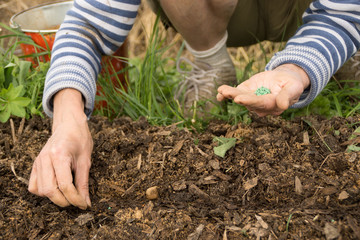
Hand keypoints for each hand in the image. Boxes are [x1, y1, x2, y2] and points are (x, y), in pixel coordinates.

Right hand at [28, 89, 92, 208]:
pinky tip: (57, 187)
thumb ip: (84, 182)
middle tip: (77, 202)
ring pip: (40, 190)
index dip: (75, 198)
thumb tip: (86, 202)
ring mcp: (38, 161)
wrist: (69, 124)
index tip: (84, 204)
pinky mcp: (35, 164)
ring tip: (68, 194)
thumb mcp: (86, 160)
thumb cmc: (80, 138)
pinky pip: (34, 185)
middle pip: (50, 190)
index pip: (65, 185)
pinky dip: (44, 191)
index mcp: (59, 155)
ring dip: (54, 197)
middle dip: (64, 201)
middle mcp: (45, 159)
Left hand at [217, 64, 309, 116]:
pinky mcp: (246, 92)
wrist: (285, 80)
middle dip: (237, 97)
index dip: (250, 101)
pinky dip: (226, 94)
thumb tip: (283, 106)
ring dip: (230, 94)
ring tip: (222, 90)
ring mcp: (252, 99)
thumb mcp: (294, 87)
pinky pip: (235, 93)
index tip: (240, 98)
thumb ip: (288, 96)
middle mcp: (260, 106)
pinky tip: (219, 93)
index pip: (261, 104)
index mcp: (273, 105)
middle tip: (227, 93)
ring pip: (240, 98)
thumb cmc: (292, 84)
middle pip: (248, 102)